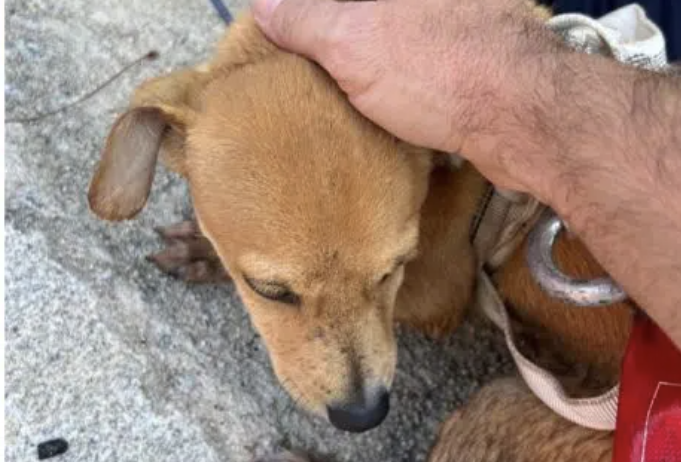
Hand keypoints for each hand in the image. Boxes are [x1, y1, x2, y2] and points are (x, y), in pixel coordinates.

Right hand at [252, 0, 556, 189]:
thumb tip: (266, 9)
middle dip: (342, 36)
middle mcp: (443, 0)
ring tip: (341, 94)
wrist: (527, 118)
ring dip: (374, 63)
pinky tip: (388, 108)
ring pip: (403, 38)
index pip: (342, 4)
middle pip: (373, 17)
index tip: (289, 39)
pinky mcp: (485, 59)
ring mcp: (470, 22)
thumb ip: (306, 21)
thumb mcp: (350, 42)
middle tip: (309, 71)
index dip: (314, 17)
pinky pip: (429, 64)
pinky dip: (405, 83)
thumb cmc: (439, 72)